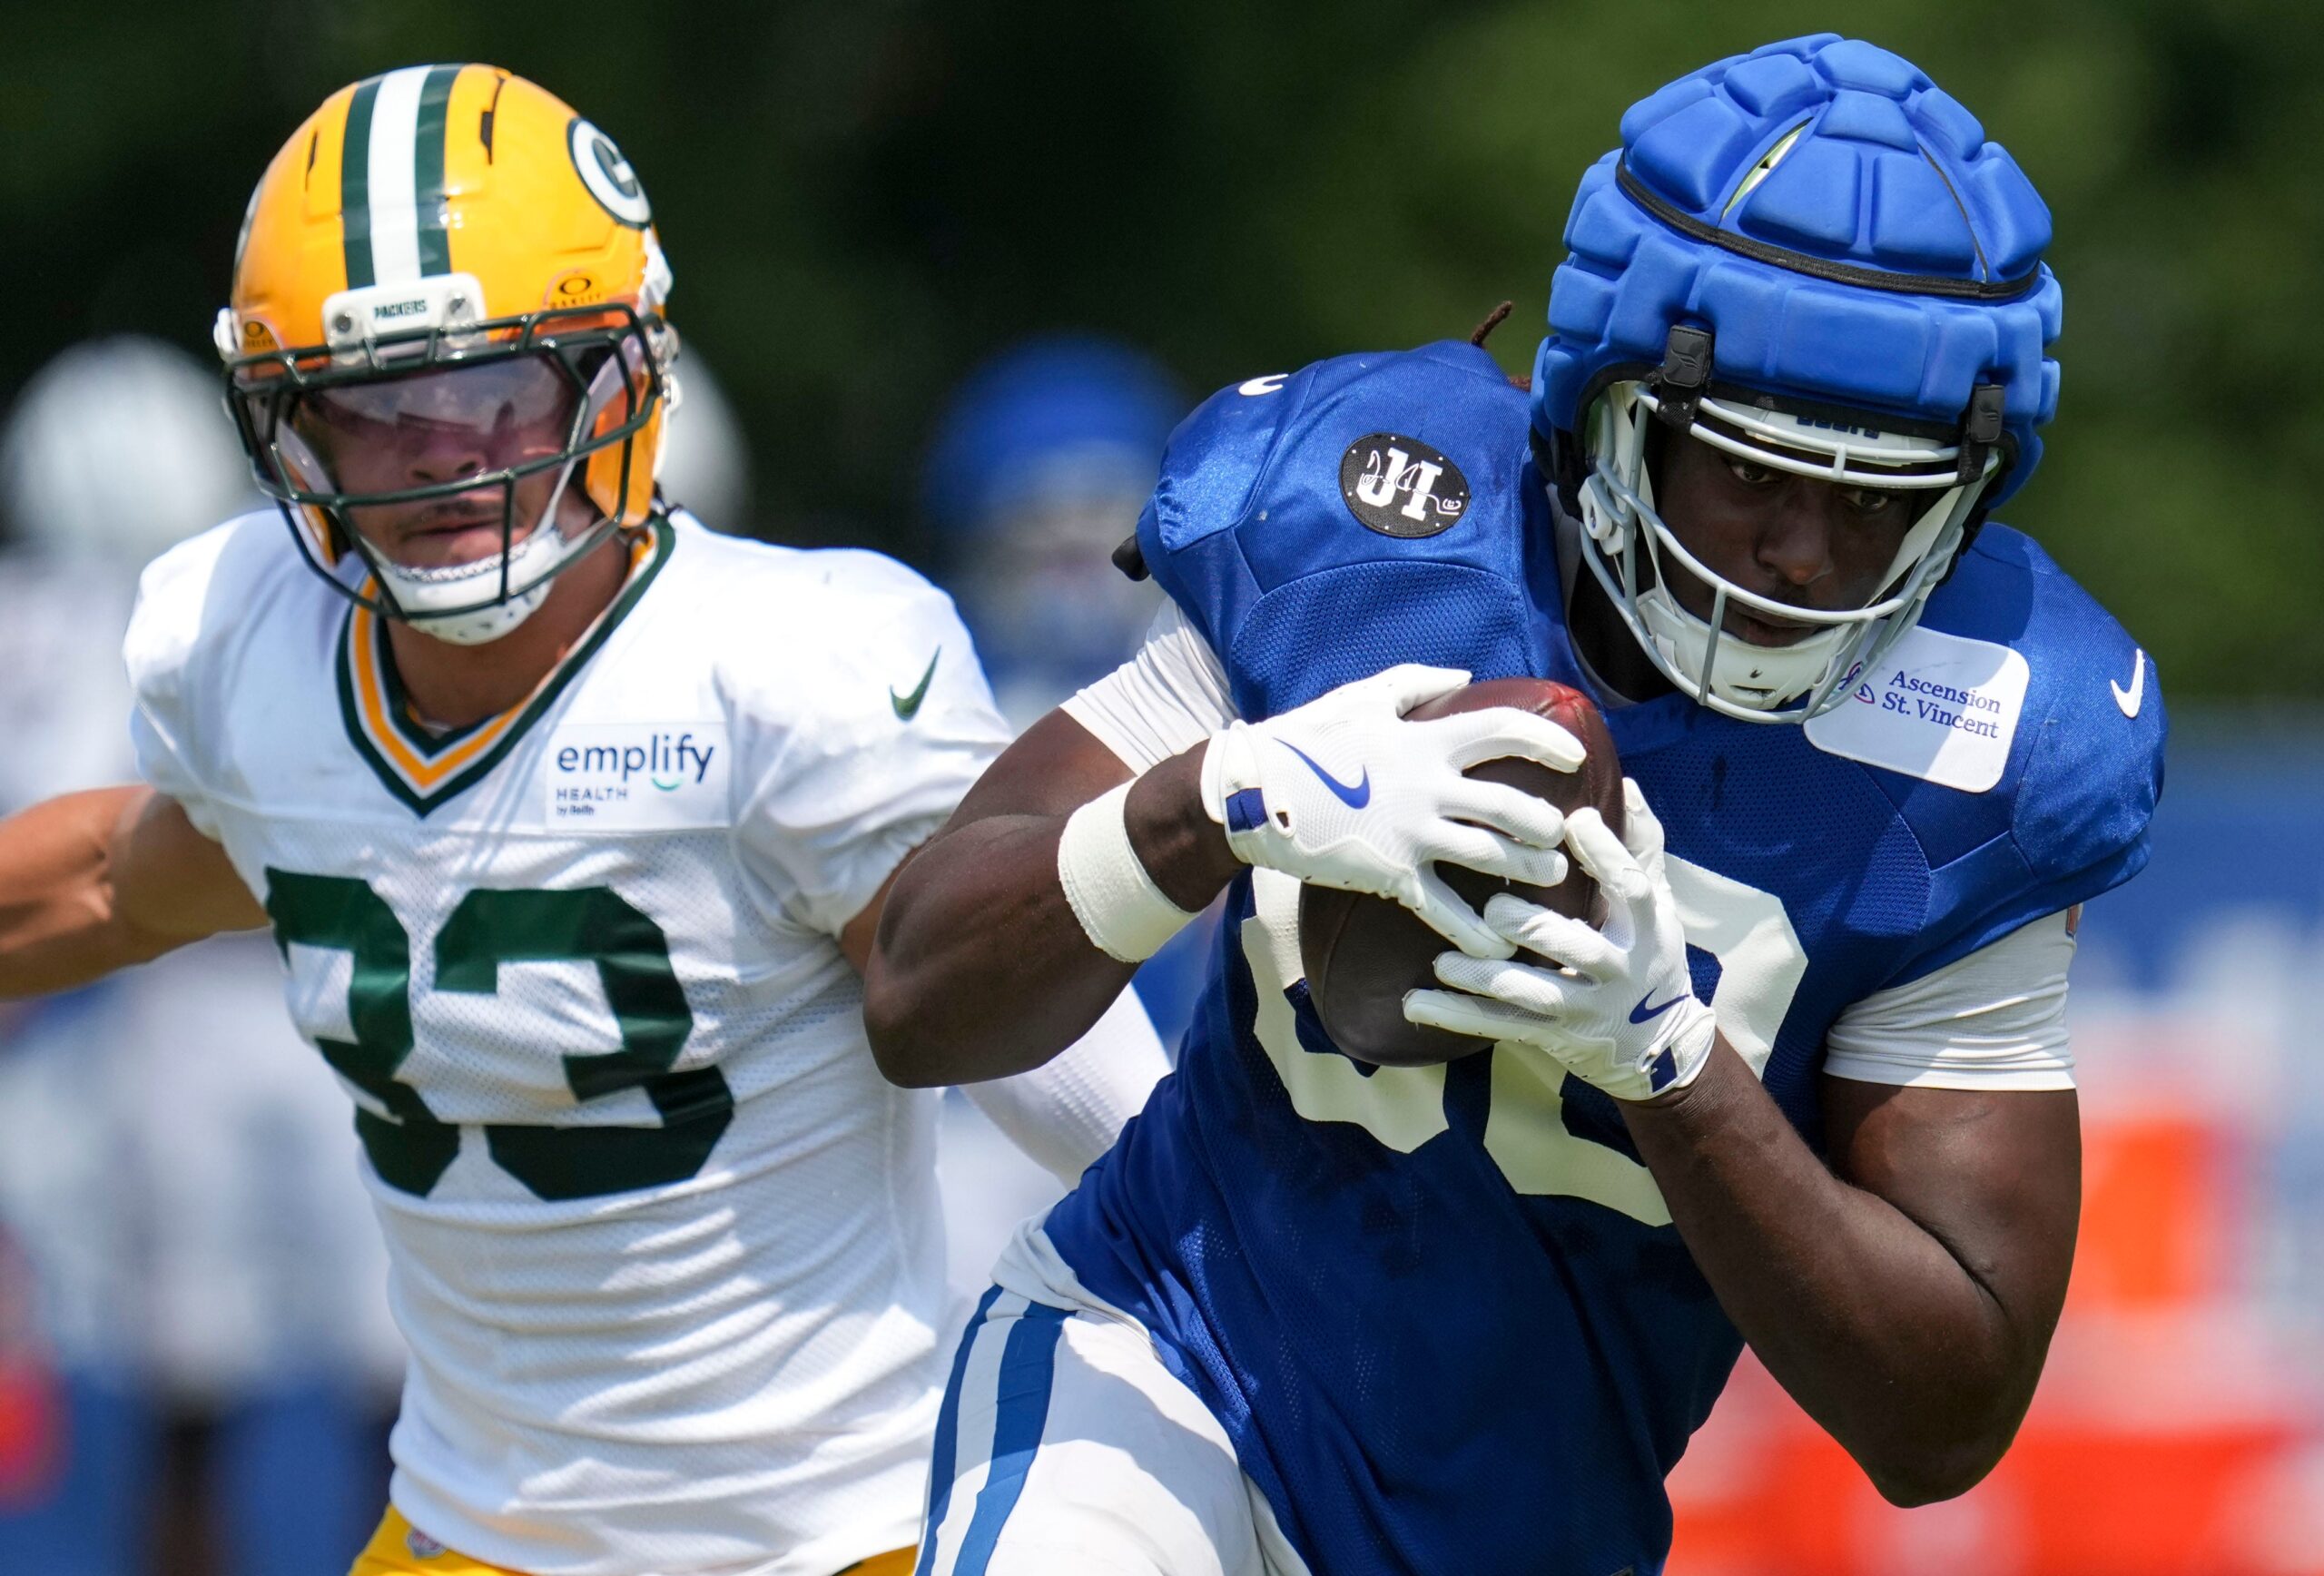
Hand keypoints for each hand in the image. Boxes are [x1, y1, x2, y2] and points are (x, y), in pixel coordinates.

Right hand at [1199, 664, 1582, 957]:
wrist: (1248, 791)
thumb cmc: (1303, 739)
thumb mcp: (1360, 696)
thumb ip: (1415, 683)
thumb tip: (1463, 676)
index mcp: (1424, 740)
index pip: (1504, 730)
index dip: (1547, 740)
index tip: (1575, 756)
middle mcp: (1427, 786)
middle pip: (1511, 804)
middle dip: (1546, 824)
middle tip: (1561, 836)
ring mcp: (1410, 832)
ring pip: (1491, 856)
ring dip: (1528, 871)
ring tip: (1550, 880)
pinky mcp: (1390, 873)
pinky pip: (1443, 907)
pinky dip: (1475, 930)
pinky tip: (1498, 944)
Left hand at [1402, 778, 1714, 1100]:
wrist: (1656, 1043)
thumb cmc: (1646, 951)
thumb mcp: (1657, 902)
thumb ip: (1640, 846)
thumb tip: (1628, 784)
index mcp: (1643, 927)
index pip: (1631, 887)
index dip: (1606, 854)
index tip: (1575, 821)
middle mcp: (1617, 969)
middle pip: (1577, 948)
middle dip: (1535, 929)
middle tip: (1493, 908)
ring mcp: (1584, 1007)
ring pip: (1533, 995)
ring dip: (1484, 979)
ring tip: (1442, 963)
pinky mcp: (1552, 1034)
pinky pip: (1499, 1026)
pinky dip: (1455, 1016)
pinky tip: (1416, 1003)